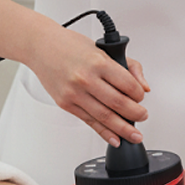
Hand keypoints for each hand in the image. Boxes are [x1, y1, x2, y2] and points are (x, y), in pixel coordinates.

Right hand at [31, 26, 150, 146]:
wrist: (40, 47)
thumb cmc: (70, 46)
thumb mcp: (102, 48)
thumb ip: (128, 66)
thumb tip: (143, 87)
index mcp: (98, 62)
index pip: (128, 85)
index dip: (139, 95)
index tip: (141, 97)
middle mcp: (86, 79)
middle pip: (118, 104)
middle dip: (136, 114)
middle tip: (143, 116)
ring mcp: (75, 93)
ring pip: (105, 117)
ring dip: (123, 129)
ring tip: (135, 135)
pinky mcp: (66, 104)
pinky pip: (89, 122)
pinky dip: (104, 133)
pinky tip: (115, 138)